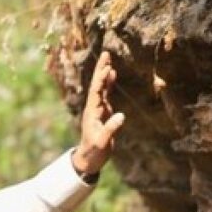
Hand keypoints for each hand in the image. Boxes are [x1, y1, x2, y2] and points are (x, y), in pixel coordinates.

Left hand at [73, 51, 124, 175]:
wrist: (89, 158)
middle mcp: (93, 107)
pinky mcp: (103, 112)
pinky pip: (105, 94)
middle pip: (97, 85)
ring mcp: (98, 109)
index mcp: (92, 112)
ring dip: (104, 73)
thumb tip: (121, 116)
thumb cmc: (95, 151)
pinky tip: (112, 74)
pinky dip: (108, 83)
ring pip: (101, 87)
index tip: (107, 68)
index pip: (97, 92)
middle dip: (101, 69)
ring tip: (108, 58)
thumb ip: (111, 129)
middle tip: (105, 53)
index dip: (101, 80)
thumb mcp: (102, 142)